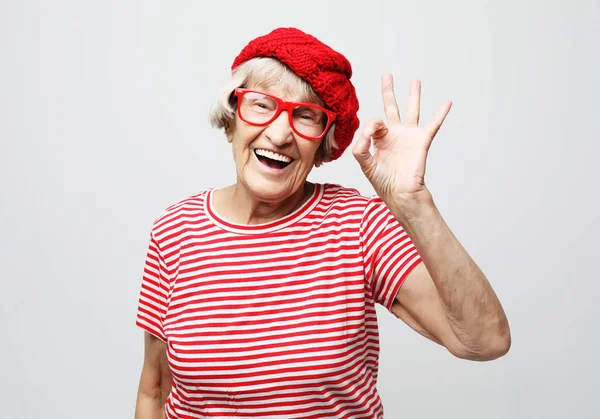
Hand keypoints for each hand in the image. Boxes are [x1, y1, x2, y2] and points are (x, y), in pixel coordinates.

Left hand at [352, 74, 451, 203]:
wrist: (400, 193)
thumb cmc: (383, 182)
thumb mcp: (365, 164)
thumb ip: (360, 147)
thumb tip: (366, 131)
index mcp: (379, 139)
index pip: (374, 122)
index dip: (372, 126)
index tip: (371, 134)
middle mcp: (394, 134)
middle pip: (391, 107)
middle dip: (389, 91)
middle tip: (387, 75)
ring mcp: (409, 136)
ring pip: (412, 110)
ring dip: (414, 95)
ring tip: (416, 81)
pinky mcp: (421, 141)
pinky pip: (433, 124)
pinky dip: (440, 113)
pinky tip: (446, 103)